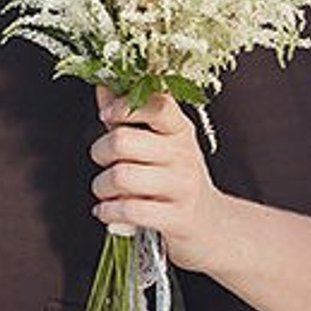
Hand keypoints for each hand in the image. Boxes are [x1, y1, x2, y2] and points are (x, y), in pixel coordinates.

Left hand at [90, 87, 226, 271]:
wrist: (210, 225)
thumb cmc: (174, 180)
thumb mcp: (157, 144)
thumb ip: (128, 116)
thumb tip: (102, 84)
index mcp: (180, 130)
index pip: (156, 103)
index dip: (124, 106)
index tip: (106, 116)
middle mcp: (184, 154)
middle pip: (123, 141)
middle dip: (100, 152)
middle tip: (102, 161)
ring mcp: (183, 186)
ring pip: (121, 176)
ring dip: (101, 186)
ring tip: (105, 191)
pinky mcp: (177, 218)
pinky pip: (129, 210)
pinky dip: (108, 211)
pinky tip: (107, 211)